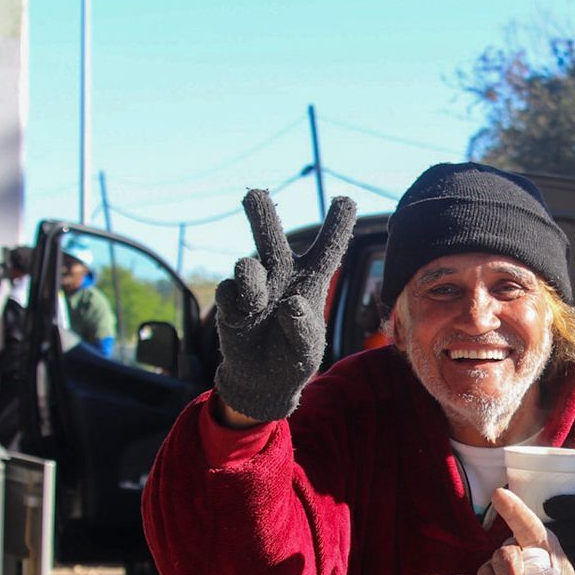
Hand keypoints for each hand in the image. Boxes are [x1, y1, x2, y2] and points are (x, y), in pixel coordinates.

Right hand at [212, 191, 356, 422]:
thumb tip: (288, 303)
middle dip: (261, 214)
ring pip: (247, 264)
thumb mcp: (307, 350)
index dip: (336, 225)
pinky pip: (228, 291)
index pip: (326, 248)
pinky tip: (244, 315)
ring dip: (251, 277)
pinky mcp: (231, 302)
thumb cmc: (293, 359)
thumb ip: (302, 328)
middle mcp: (281, 276)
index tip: (345, 200)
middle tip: (254, 192)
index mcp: (311, 281)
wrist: (263, 382)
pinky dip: (237, 302)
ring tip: (258, 301)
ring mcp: (254, 287)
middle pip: (272, 238)